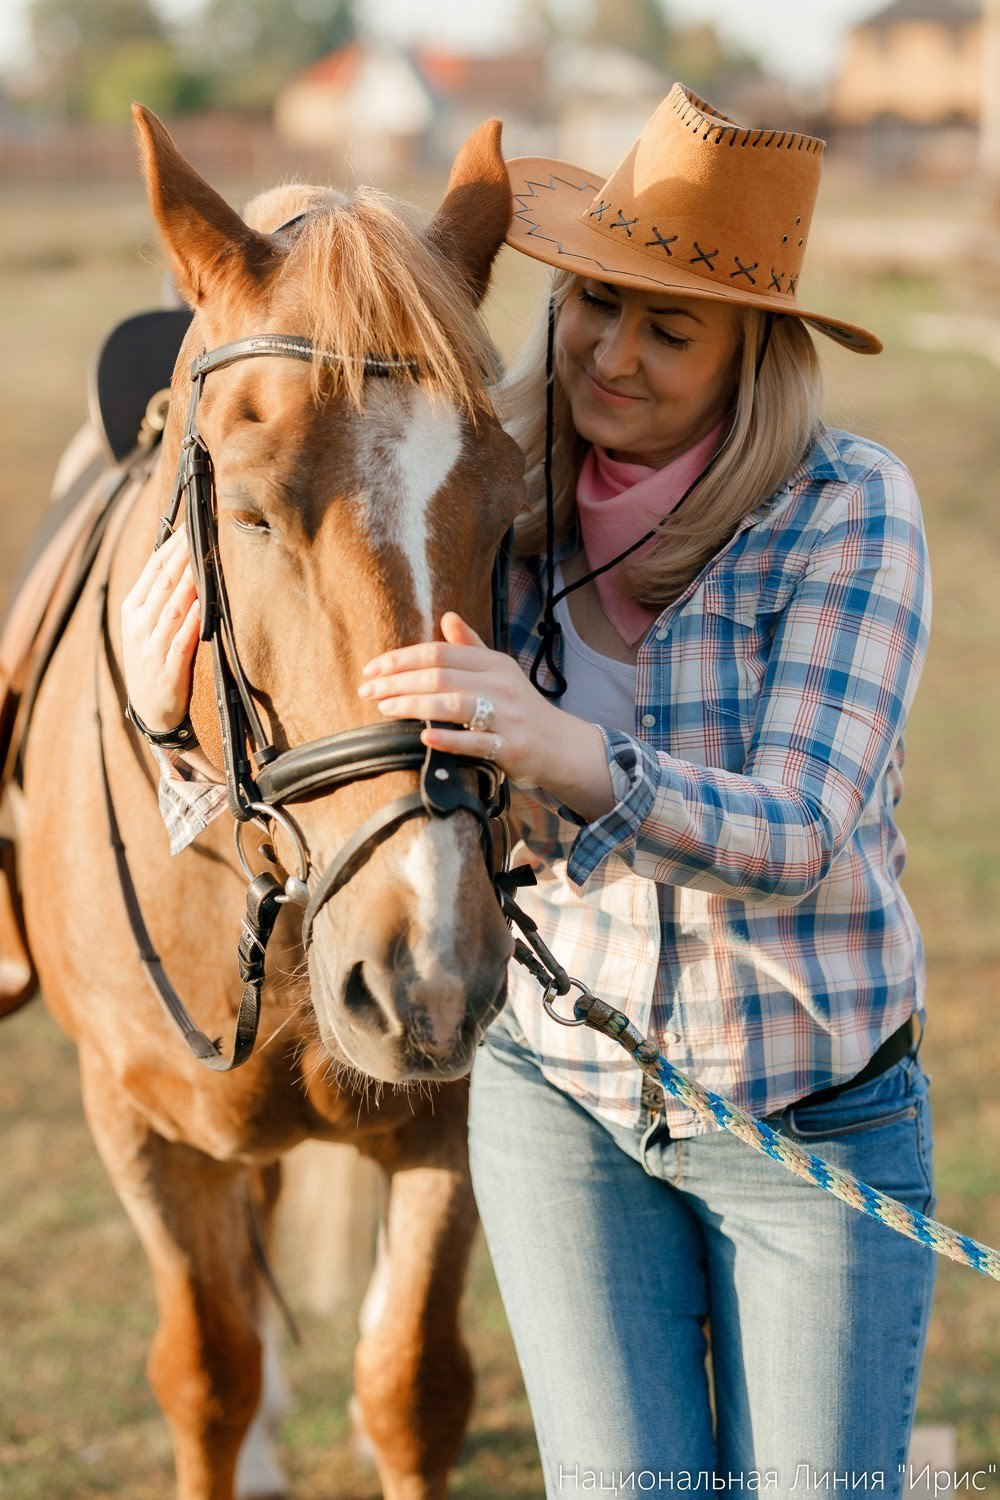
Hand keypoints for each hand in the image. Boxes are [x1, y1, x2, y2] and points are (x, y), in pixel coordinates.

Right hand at [120, 526, 199, 732]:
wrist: (152, 711)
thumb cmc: (155, 660)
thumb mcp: (148, 626)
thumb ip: (161, 594)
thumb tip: (181, 556)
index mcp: (133, 610)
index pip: (152, 571)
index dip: (172, 547)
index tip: (191, 525)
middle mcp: (139, 626)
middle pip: (163, 585)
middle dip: (182, 558)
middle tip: (202, 532)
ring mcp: (152, 649)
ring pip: (172, 609)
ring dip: (189, 583)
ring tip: (204, 560)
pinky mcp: (168, 671)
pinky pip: (181, 642)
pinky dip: (192, 623)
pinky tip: (203, 605)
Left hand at [358, 613, 615, 818]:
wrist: (561, 746)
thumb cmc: (521, 708)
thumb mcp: (500, 672)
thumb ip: (471, 647)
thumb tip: (447, 616)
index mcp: (494, 663)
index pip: (439, 653)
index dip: (400, 659)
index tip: (372, 670)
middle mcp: (501, 685)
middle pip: (440, 676)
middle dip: (397, 682)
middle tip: (367, 691)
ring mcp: (507, 717)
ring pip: (454, 705)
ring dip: (413, 706)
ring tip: (385, 709)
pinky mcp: (511, 747)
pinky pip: (476, 742)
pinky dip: (449, 739)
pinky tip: (424, 737)